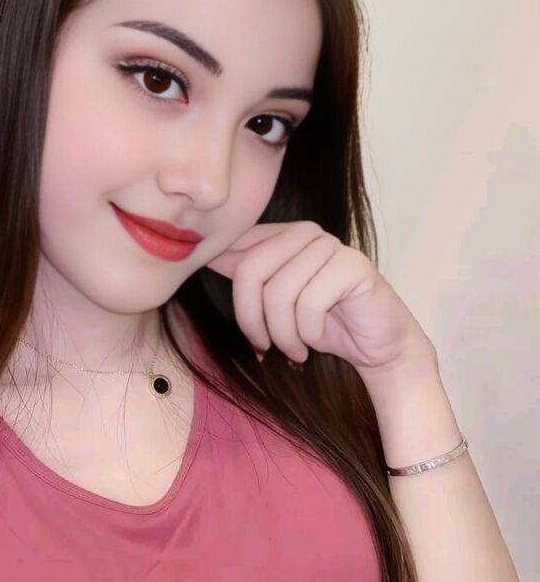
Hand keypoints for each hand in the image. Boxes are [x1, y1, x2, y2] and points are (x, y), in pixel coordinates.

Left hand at [206, 221, 436, 384]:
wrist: (378, 347)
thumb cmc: (324, 325)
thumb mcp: (274, 302)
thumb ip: (247, 276)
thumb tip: (204, 255)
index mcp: (283, 235)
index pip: (236, 251)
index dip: (235, 296)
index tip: (250, 331)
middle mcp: (305, 233)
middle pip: (250, 271)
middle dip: (252, 319)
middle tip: (265, 347)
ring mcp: (331, 246)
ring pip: (279, 292)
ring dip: (282, 334)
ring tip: (295, 349)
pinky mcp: (353, 266)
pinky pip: (309, 304)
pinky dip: (307, 333)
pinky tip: (316, 341)